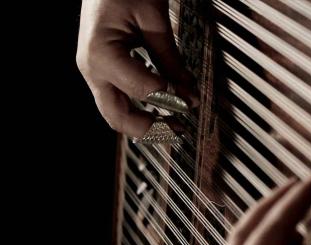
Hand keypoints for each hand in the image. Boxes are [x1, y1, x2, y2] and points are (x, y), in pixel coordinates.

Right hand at [76, 0, 197, 136]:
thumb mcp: (154, 20)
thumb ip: (171, 61)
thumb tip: (190, 94)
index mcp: (101, 54)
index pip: (142, 91)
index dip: (171, 100)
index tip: (193, 102)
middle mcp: (91, 68)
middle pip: (118, 116)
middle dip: (150, 129)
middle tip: (179, 131)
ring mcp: (92, 71)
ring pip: (115, 112)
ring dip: (145, 123)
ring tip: (173, 125)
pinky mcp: (100, 70)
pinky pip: (118, 98)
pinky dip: (139, 108)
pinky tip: (160, 106)